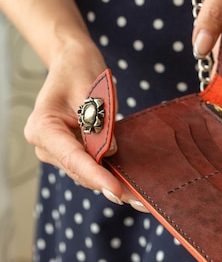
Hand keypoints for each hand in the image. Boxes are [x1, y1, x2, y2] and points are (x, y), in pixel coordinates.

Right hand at [24, 42, 147, 210]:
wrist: (72, 61)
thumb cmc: (80, 70)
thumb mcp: (94, 92)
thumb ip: (99, 123)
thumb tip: (109, 153)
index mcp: (43, 127)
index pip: (73, 157)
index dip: (97, 176)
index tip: (117, 191)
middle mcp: (44, 144)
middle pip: (79, 170)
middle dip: (107, 183)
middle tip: (139, 200)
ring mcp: (55, 150)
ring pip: (84, 172)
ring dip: (108, 181)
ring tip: (137, 197)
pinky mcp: (68, 151)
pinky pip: (88, 165)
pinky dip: (106, 171)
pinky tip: (126, 183)